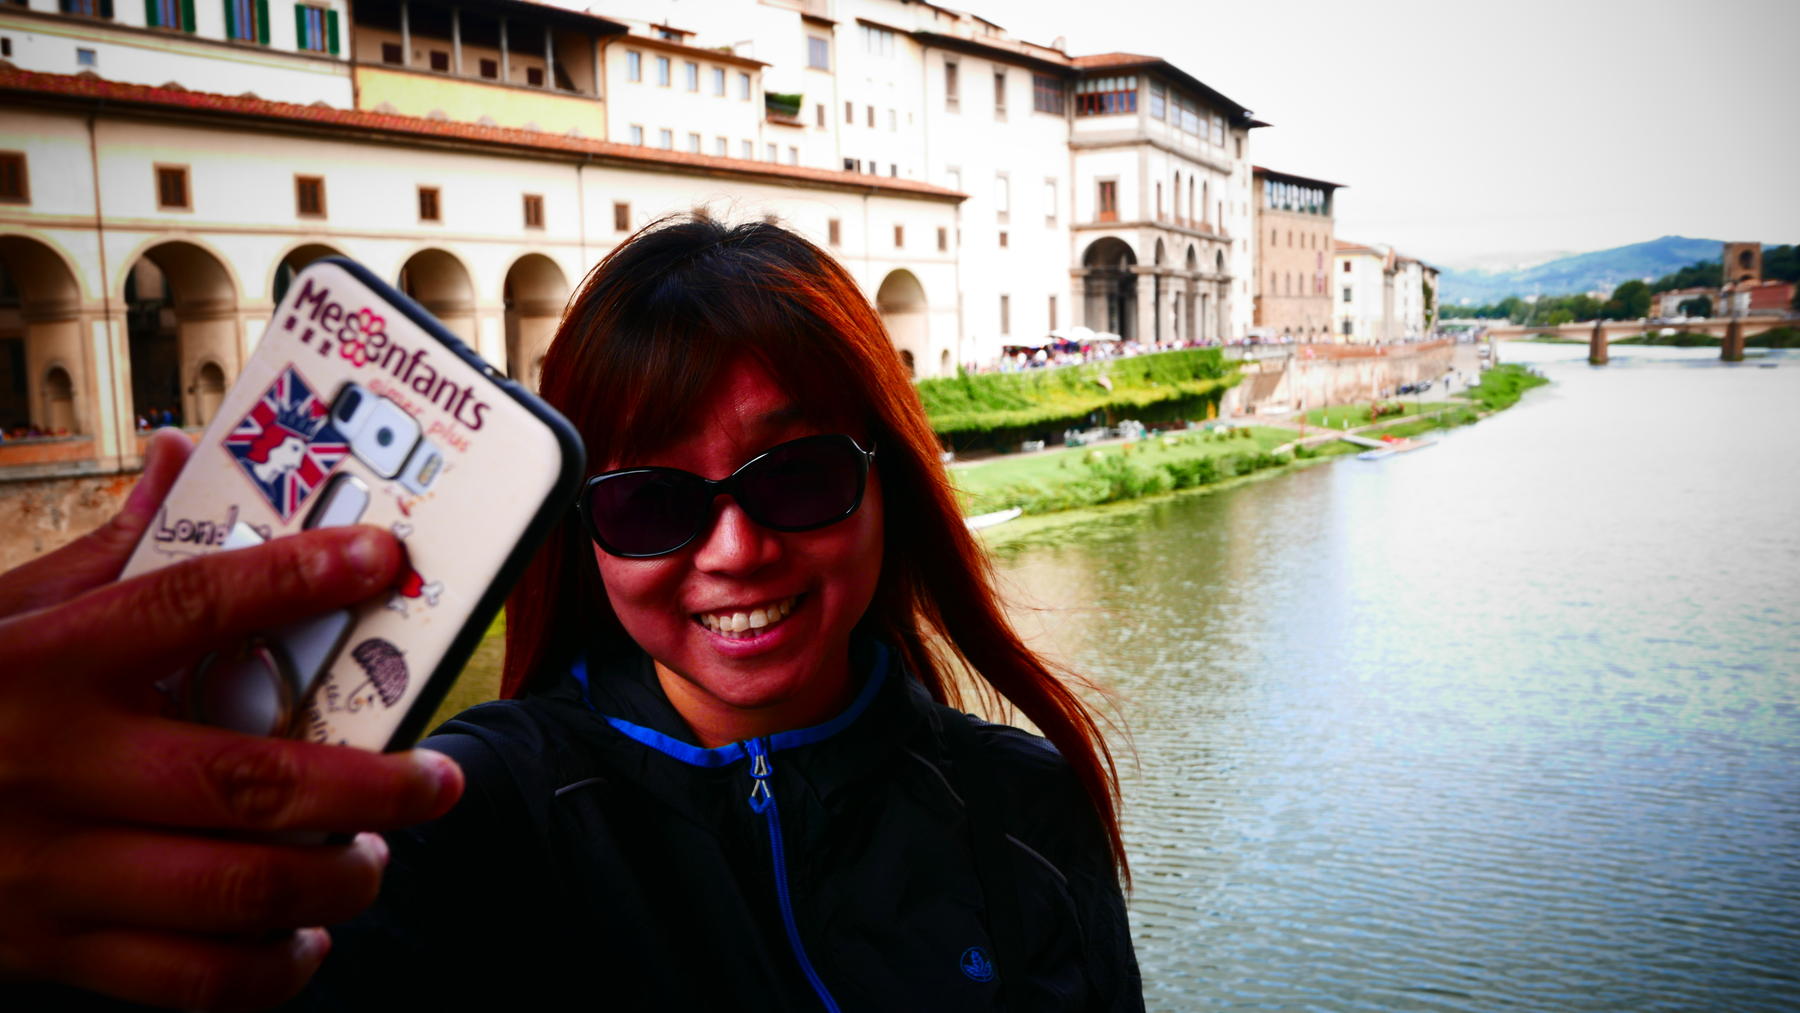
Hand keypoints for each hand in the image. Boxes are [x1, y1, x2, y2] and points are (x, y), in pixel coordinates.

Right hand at [0, 430, 464, 1010]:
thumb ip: (103, 556)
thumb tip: (184, 457)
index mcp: (43, 666)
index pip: (188, 605)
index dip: (297, 577)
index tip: (384, 558)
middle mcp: (54, 768)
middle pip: (250, 781)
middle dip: (375, 785)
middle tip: (438, 776)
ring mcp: (51, 870)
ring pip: (237, 890)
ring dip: (340, 878)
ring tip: (380, 853)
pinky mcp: (51, 949)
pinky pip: (189, 982)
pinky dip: (271, 968)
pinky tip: (304, 934)